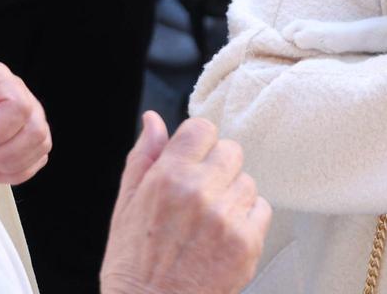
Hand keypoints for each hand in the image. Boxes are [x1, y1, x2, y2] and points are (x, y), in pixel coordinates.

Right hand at [100, 115, 270, 293]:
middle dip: (217, 169)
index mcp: (168, 177)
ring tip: (208, 224)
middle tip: (200, 197)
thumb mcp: (125, 206)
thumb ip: (143, 158)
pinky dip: (247, 221)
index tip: (194, 160)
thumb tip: (154, 121)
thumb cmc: (133, 266)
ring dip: (232, 197)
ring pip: (247, 182)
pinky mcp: (247, 242)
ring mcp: (227, 217)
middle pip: (231, 151)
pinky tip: (223, 238)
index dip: (198, 144)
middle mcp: (200, 191)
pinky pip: (262, 210)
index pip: (202, 128)